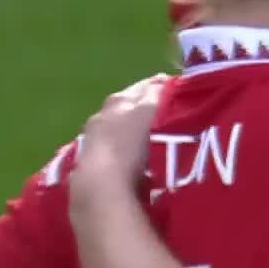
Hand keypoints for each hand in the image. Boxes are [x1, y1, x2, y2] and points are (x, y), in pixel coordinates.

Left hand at [69, 74, 169, 203]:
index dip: (159, 87)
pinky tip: (138, 161)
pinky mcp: (93, 165)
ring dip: (134, 132)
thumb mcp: (147, 114)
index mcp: (116, 101)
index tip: (176, 91)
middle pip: (128, 107)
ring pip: (120, 129)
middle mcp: (101, 116)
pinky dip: (127, 151)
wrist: (100, 187)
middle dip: (145, 109)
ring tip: (153, 140)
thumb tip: (162, 80)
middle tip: (166, 115)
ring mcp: (93, 141)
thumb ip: (155, 95)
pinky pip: (116, 151)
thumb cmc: (128, 146)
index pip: (141, 87)